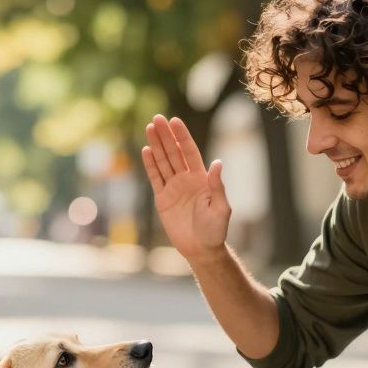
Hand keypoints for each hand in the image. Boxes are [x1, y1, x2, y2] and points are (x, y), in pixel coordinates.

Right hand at [141, 114, 230, 262]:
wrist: (201, 249)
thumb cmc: (215, 230)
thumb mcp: (221, 208)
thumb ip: (217, 186)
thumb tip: (217, 163)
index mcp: (201, 179)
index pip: (189, 152)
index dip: (182, 136)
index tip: (175, 121)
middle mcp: (186, 179)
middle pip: (174, 152)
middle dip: (166, 135)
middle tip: (157, 118)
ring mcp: (173, 188)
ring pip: (163, 162)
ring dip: (156, 145)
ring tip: (149, 128)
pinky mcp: (162, 199)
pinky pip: (155, 178)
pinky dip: (150, 165)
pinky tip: (146, 150)